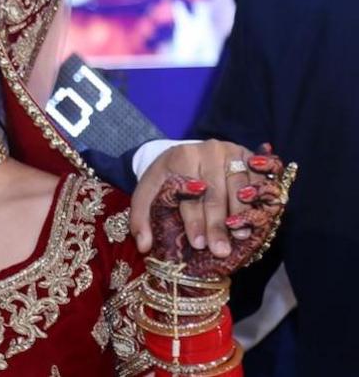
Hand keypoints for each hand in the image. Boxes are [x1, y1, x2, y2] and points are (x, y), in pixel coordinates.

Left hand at [147, 145, 293, 277]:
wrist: (186, 156)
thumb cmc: (167, 179)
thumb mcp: (146, 194)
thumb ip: (140, 219)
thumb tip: (142, 246)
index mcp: (182, 156)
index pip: (189, 192)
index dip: (194, 220)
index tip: (197, 244)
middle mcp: (210, 150)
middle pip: (215, 193)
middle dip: (217, 224)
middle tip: (219, 250)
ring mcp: (233, 152)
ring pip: (240, 186)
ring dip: (242, 213)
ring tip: (240, 236)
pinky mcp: (251, 157)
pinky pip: (260, 180)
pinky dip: (260, 198)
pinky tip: (258, 217)